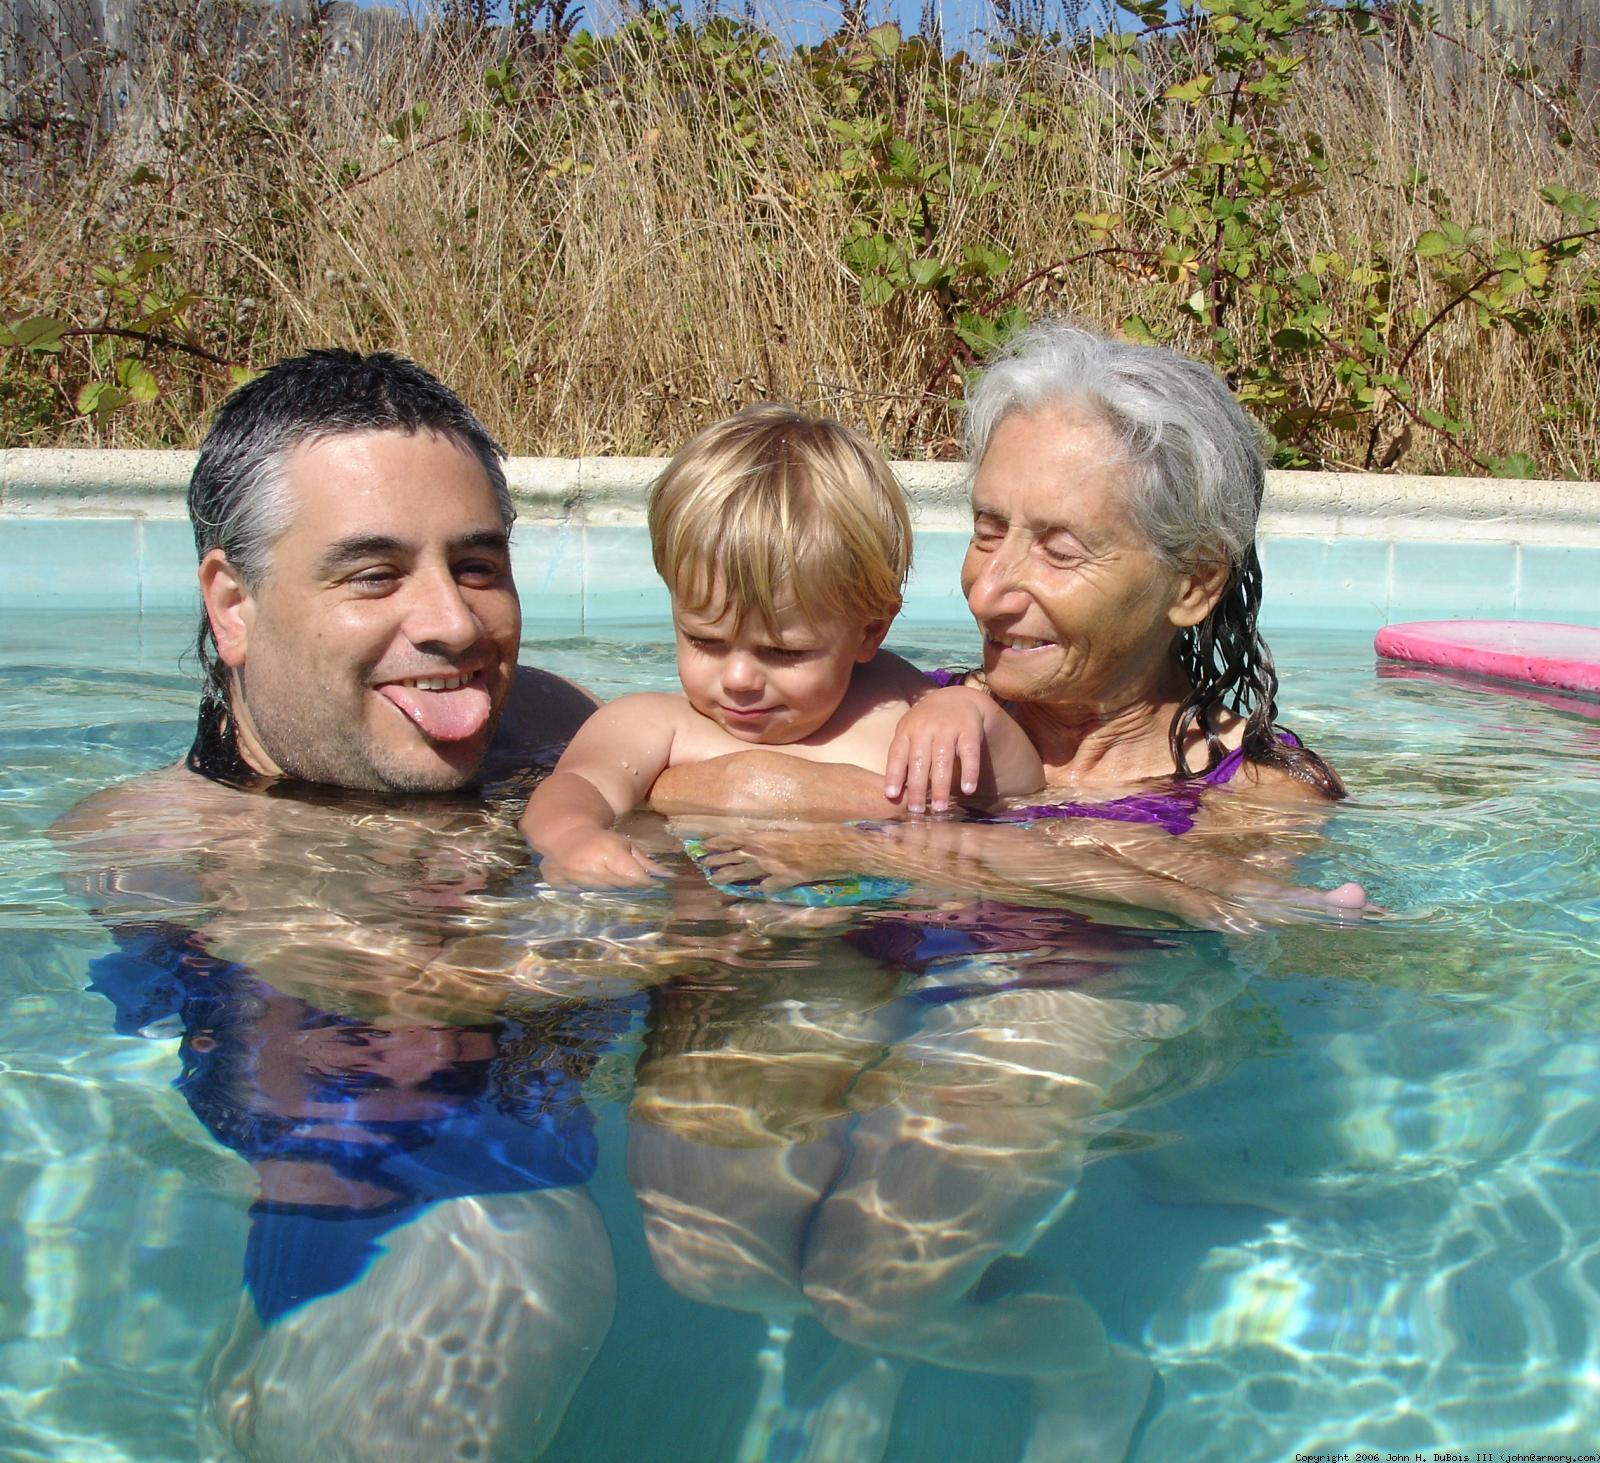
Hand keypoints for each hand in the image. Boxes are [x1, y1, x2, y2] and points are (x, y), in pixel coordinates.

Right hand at [537, 828, 670, 889]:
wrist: (566, 836)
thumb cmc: (601, 840)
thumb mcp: (625, 845)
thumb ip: (645, 862)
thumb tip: (668, 877)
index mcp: (609, 854)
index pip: (634, 876)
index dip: (645, 882)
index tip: (653, 884)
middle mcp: (592, 868)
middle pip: (622, 887)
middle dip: (631, 886)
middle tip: (633, 882)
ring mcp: (575, 878)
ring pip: (604, 893)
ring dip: (613, 890)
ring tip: (612, 880)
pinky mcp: (562, 885)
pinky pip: (584, 895)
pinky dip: (592, 893)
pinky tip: (594, 885)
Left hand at [694, 824, 876, 893]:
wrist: (836, 846)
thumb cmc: (816, 832)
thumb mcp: (789, 831)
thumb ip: (772, 837)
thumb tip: (758, 841)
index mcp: (764, 836)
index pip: (731, 838)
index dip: (715, 843)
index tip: (703, 846)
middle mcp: (764, 851)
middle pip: (733, 857)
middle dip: (717, 862)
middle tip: (705, 866)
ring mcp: (773, 867)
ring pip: (743, 873)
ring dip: (728, 877)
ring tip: (716, 880)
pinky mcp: (785, 880)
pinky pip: (767, 887)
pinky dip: (762, 889)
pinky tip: (756, 893)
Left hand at [884, 687, 993, 813]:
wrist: (958, 699)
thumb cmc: (927, 725)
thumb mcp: (910, 735)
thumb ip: (903, 759)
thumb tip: (893, 794)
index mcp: (907, 730)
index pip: (898, 754)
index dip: (894, 774)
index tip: (892, 795)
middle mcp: (925, 727)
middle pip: (919, 760)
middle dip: (917, 787)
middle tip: (917, 811)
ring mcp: (948, 727)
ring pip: (943, 759)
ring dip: (941, 785)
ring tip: (939, 808)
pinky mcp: (969, 730)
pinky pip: (969, 753)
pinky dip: (969, 771)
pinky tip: (968, 789)